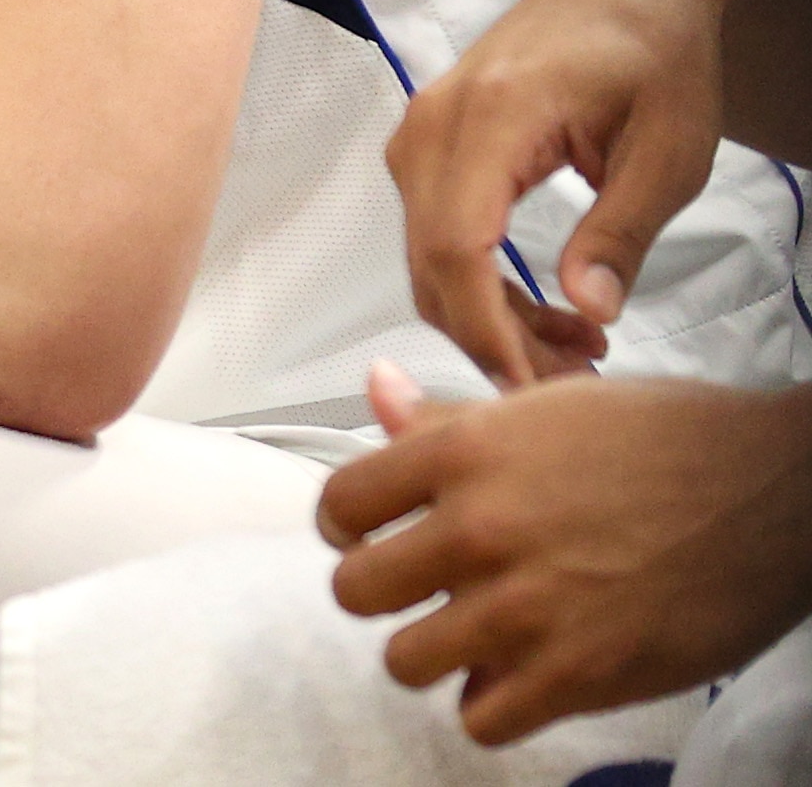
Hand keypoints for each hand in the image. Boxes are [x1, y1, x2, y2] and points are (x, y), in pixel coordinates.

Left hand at [321, 359, 811, 744]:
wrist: (779, 490)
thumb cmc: (667, 438)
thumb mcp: (548, 407)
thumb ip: (450, 418)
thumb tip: (377, 389)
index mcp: (465, 452)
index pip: (340, 504)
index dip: (350, 525)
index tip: (373, 535)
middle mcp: (480, 528)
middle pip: (356, 591)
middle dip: (383, 593)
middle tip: (425, 590)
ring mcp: (526, 607)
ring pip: (406, 662)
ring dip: (435, 654)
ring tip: (474, 634)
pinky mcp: (579, 675)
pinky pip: (480, 719)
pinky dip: (494, 705)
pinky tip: (521, 676)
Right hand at [386, 0, 747, 385]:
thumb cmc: (657, 58)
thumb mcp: (669, 151)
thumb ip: (622, 232)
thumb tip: (584, 313)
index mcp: (494, 115)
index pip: (456, 245)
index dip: (486, 330)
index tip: (534, 392)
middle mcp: (434, 123)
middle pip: (431, 262)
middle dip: (495, 340)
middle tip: (580, 381)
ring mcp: (421, 131)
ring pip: (427, 257)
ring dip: (490, 318)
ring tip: (579, 345)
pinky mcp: (428, 144)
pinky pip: (435, 232)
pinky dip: (480, 284)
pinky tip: (546, 305)